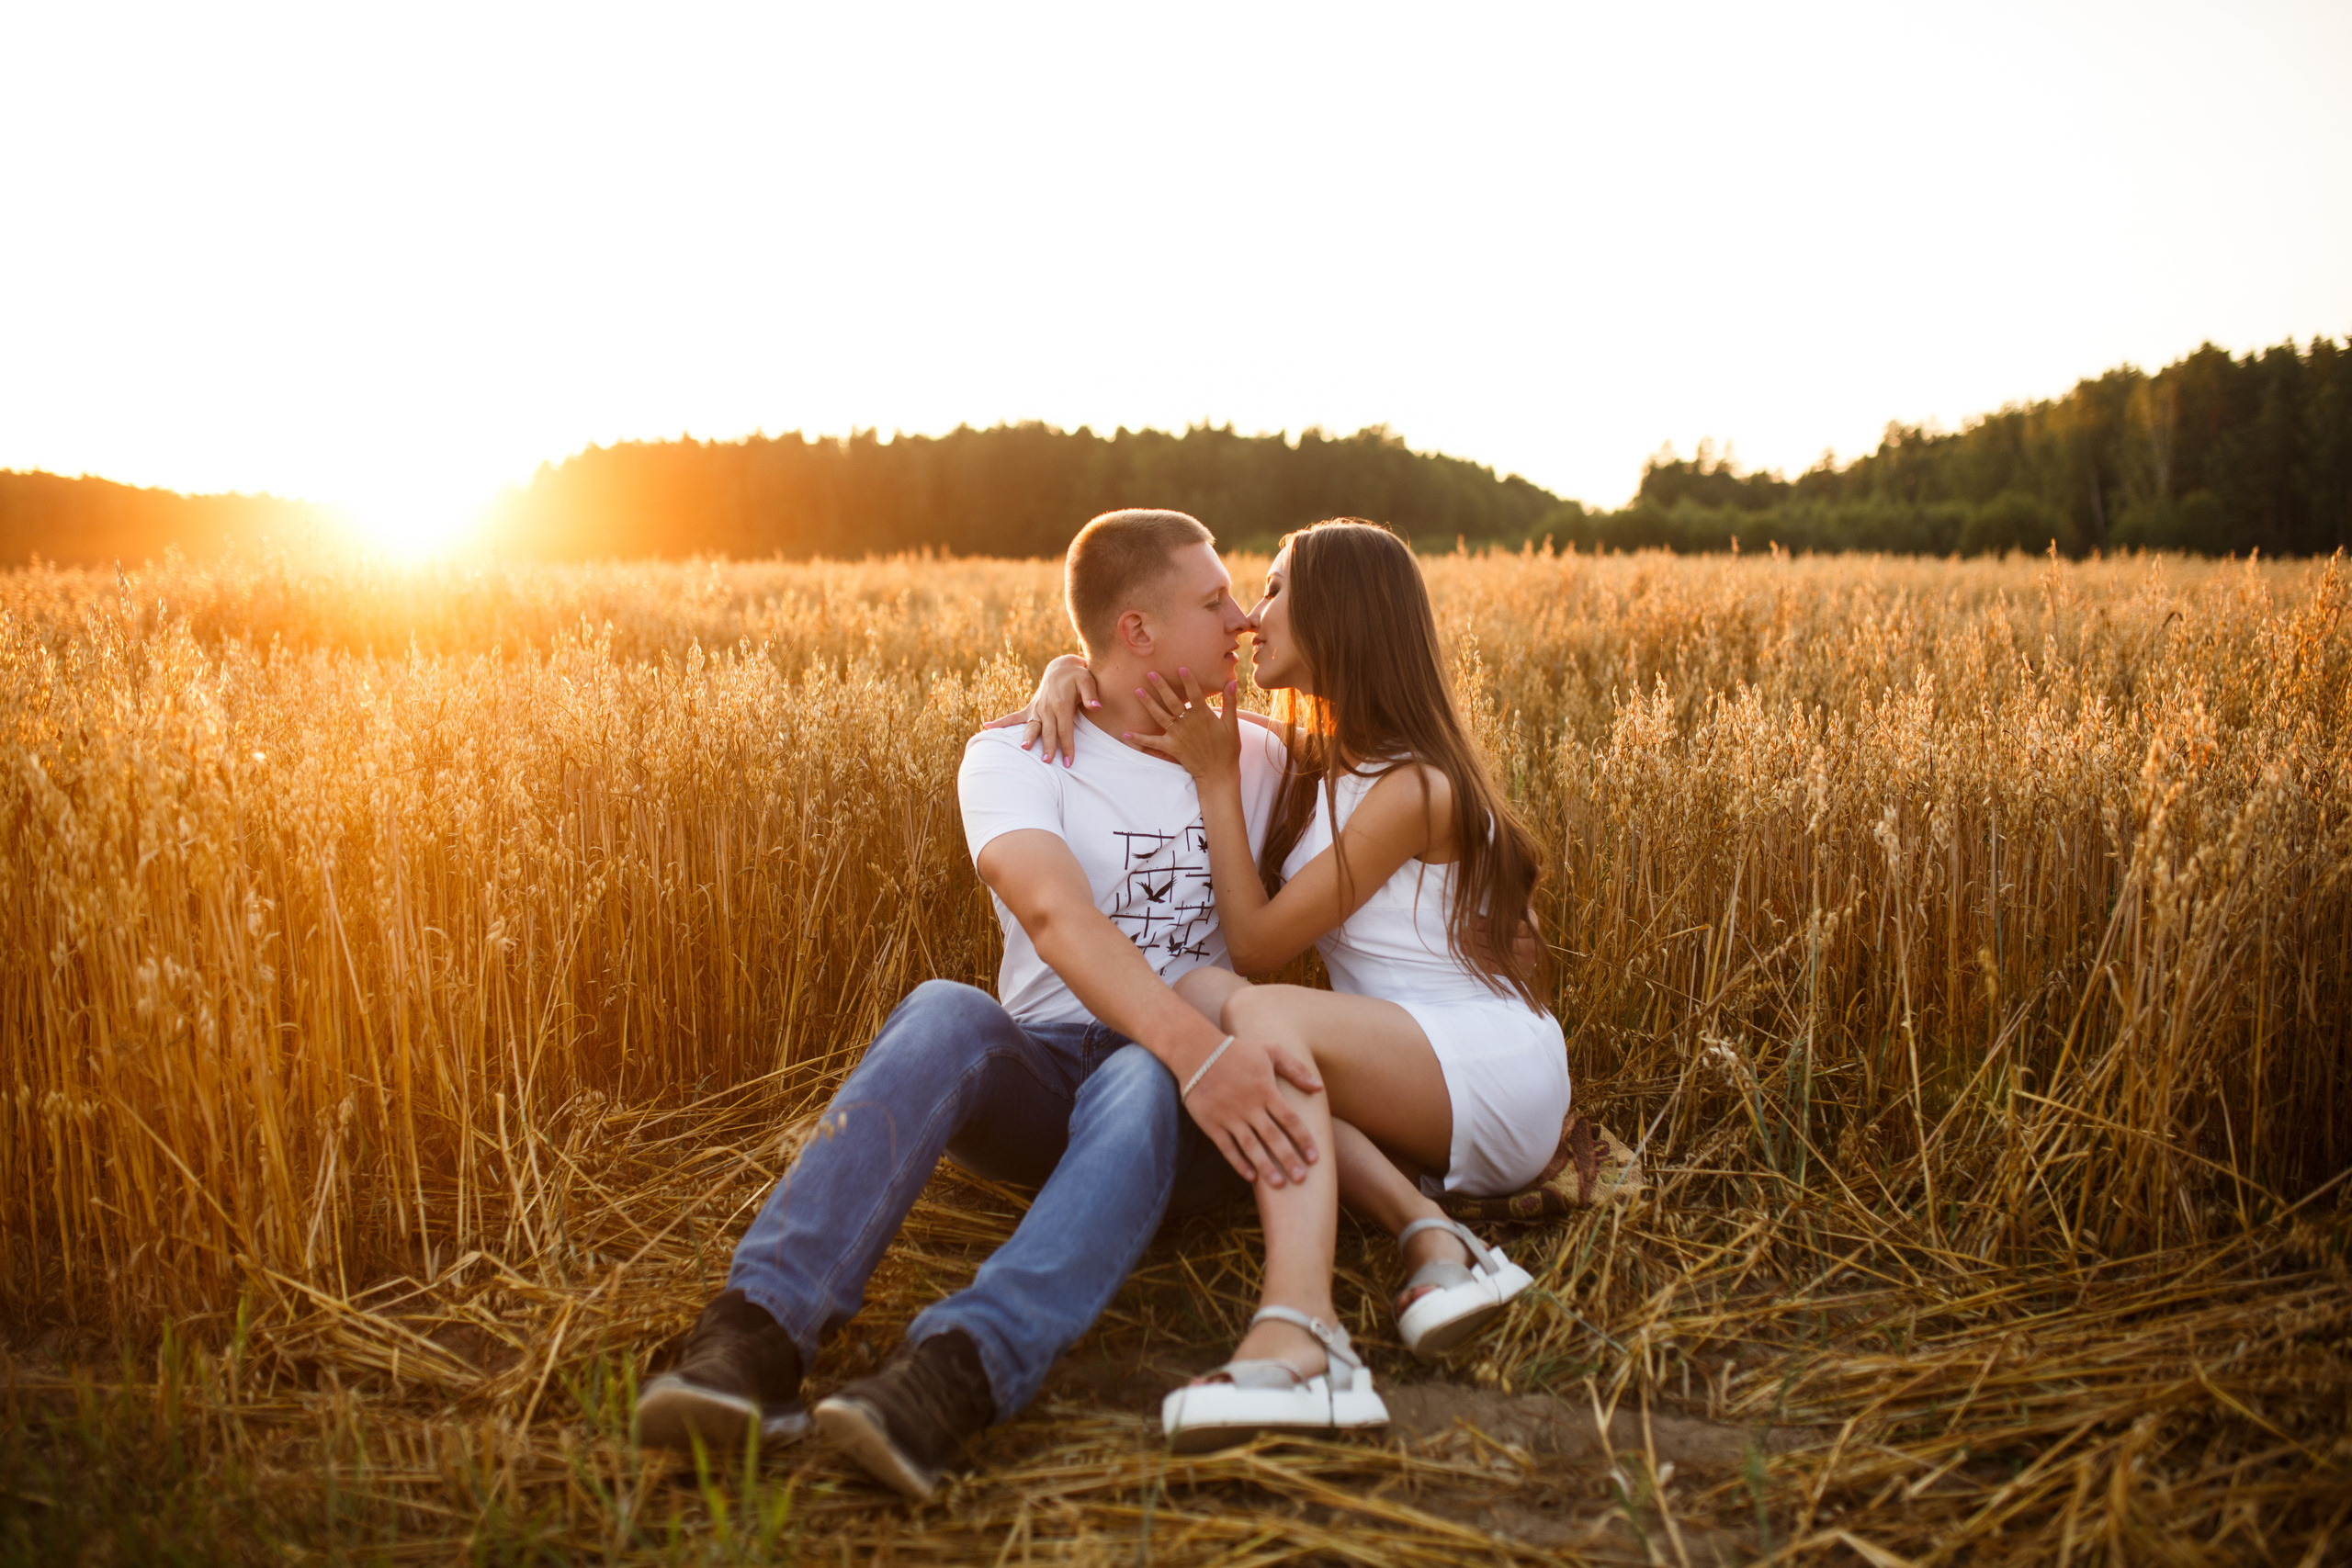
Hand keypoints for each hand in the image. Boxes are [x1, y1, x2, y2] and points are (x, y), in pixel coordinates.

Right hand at [980, 653, 1098, 766]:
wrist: (1061, 668)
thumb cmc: (1077, 676)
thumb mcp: (1087, 680)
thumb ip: (1091, 695)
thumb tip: (1096, 707)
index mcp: (1061, 704)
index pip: (1065, 729)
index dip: (1067, 746)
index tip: (1069, 762)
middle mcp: (1046, 708)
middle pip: (1048, 731)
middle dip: (1047, 747)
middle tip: (1047, 761)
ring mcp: (1036, 709)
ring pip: (1031, 726)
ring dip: (1027, 737)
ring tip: (1023, 748)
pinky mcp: (1030, 709)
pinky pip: (1014, 717)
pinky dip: (1001, 722)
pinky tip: (987, 728)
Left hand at [1127, 669, 1241, 783]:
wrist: (1218, 773)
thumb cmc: (1228, 748)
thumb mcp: (1232, 724)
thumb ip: (1230, 702)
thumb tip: (1233, 682)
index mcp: (1203, 715)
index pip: (1194, 693)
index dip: (1188, 680)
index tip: (1180, 668)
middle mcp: (1188, 723)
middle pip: (1172, 701)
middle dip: (1161, 686)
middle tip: (1150, 673)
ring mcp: (1178, 735)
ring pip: (1160, 716)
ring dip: (1148, 703)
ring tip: (1137, 691)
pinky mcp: (1171, 747)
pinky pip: (1153, 742)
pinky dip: (1140, 738)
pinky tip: (1126, 733)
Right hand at [1182, 1033, 1323, 1184]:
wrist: (1196, 1051)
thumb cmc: (1237, 1051)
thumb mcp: (1270, 1051)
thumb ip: (1296, 1068)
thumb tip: (1319, 1087)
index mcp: (1266, 1090)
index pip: (1290, 1120)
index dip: (1304, 1140)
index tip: (1315, 1158)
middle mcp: (1249, 1106)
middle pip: (1273, 1137)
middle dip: (1289, 1159)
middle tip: (1302, 1179)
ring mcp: (1229, 1117)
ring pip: (1251, 1147)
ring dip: (1266, 1167)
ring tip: (1279, 1185)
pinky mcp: (1211, 1124)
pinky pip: (1227, 1148)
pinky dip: (1238, 1163)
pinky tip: (1250, 1177)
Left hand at [1469, 909, 1547, 978]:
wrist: (1534, 956)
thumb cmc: (1523, 931)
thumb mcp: (1520, 917)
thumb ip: (1507, 914)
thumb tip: (1480, 912)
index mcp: (1531, 931)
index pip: (1509, 927)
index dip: (1490, 925)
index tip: (1474, 923)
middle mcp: (1530, 948)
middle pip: (1501, 942)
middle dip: (1479, 937)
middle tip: (1462, 933)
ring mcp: (1523, 963)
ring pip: (1496, 955)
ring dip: (1477, 949)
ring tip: (1462, 943)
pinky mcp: (1515, 974)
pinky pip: (1496, 968)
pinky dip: (1482, 962)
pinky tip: (1470, 956)